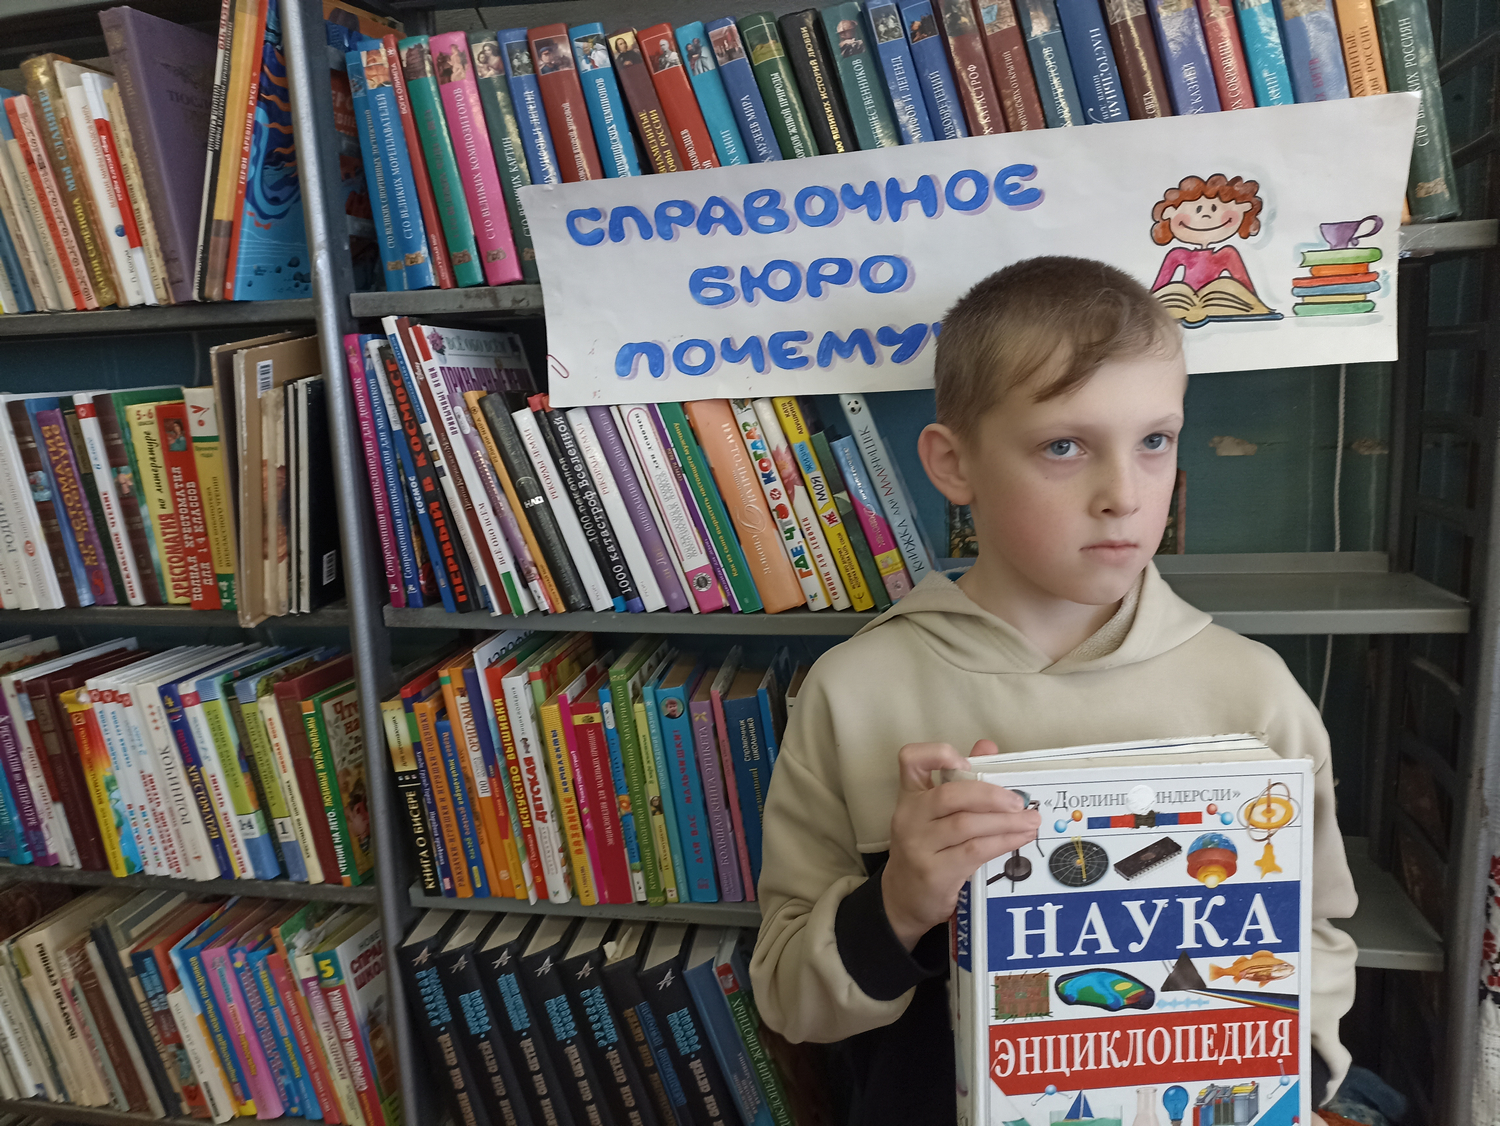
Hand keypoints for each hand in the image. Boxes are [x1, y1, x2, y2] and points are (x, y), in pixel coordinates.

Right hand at [882, 740, 1041, 950]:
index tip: (967, 762)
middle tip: (1020, 801)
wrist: (903, 898)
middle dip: (990, 795)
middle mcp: (909, 817)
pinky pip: (974, 851)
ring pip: (966, 824)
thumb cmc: (926, 849)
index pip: (911, 759)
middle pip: (950, 794)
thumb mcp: (935, 815)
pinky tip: (1020, 839)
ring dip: (1005, 822)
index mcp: (910, 795)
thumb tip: (988, 747)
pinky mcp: (934, 872)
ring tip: (1031, 821)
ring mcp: (919, 845)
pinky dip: (1002, 842)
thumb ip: (960, 780)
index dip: (938, 754)